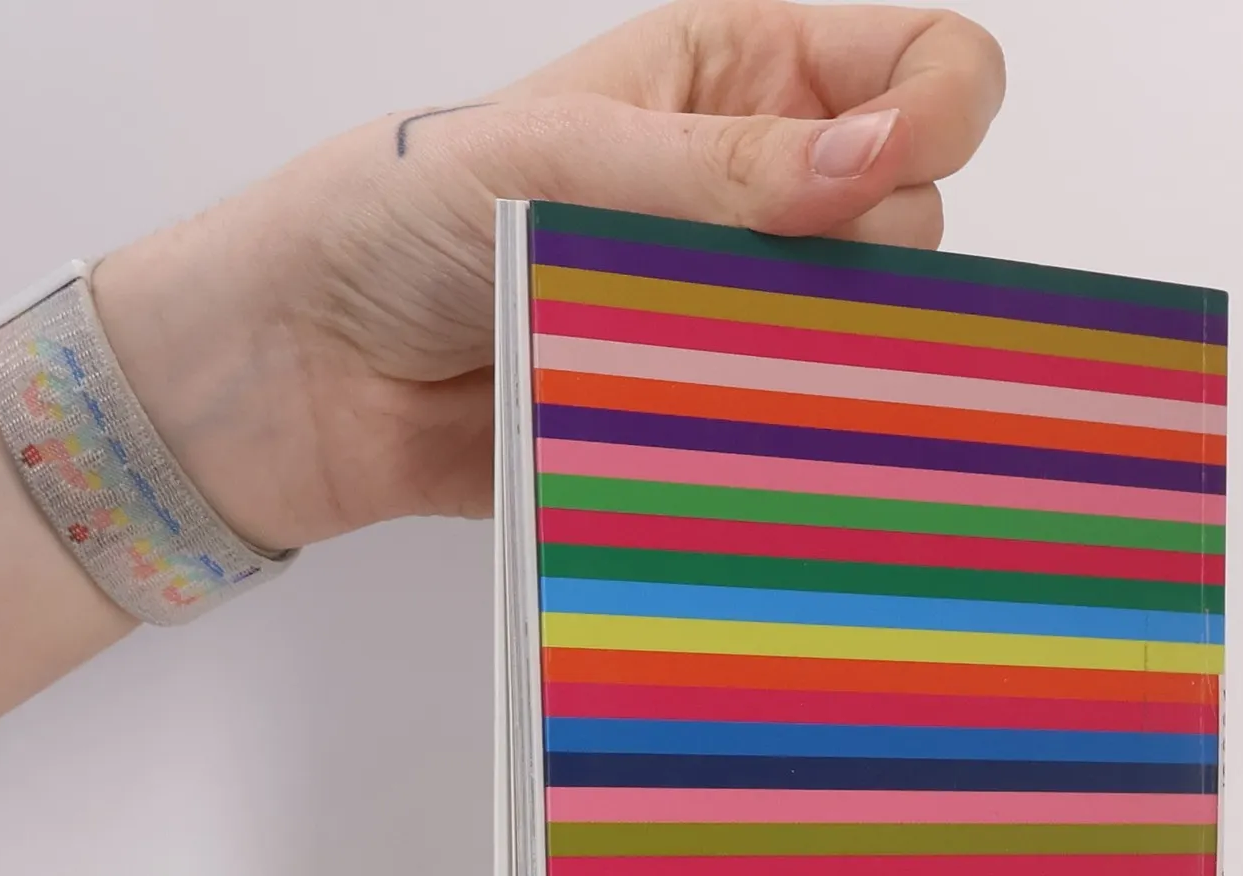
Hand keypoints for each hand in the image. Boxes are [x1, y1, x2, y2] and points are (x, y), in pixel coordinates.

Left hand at [90, 1, 1004, 554]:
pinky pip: (804, 439)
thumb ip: (720, 169)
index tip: (888, 162)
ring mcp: (743, 313)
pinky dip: (789, 444)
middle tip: (731, 279)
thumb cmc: (395, 222)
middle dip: (860, 250)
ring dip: (820, 355)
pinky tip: (722, 437)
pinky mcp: (716, 420)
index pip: (916, 63)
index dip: (936, 106)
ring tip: (695, 361)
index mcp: (734, 79)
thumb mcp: (555, 155)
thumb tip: (874, 166)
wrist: (306, 379)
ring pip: (873, 337)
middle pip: (913, 214)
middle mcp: (759, 193)